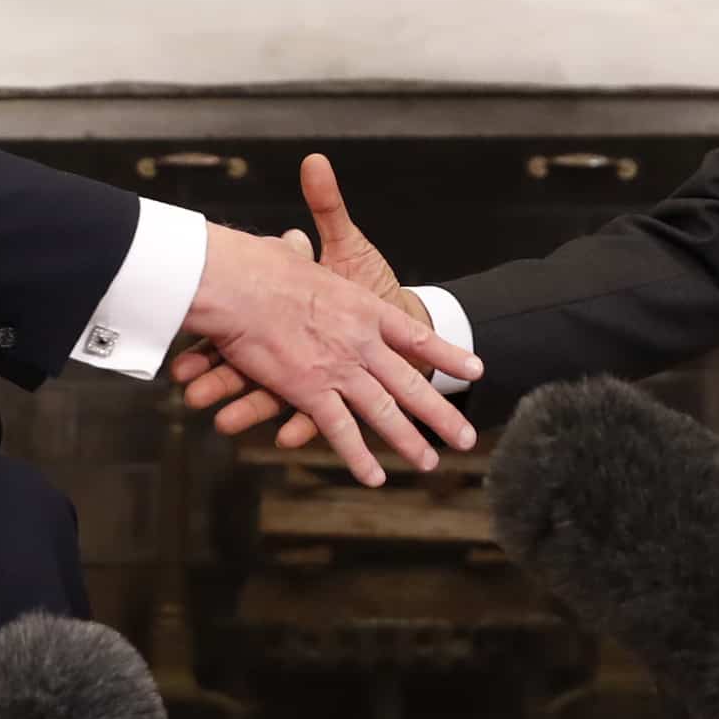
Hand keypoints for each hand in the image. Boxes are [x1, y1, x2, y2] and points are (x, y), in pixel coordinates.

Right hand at [181, 192, 474, 485]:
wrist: (242, 285)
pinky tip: (375, 477)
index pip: (415, 337)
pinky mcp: (310, 391)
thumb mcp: (296, 256)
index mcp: (364, 308)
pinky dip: (358, 456)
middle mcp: (362, 343)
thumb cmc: (262, 265)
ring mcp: (340, 370)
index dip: (447, 353)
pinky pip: (340, 431)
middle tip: (466, 437)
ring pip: (384, 413)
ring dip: (408, 441)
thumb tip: (292, 242)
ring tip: (429, 463)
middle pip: (410, 383)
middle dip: (440, 413)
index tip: (475, 369)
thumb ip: (302, 256)